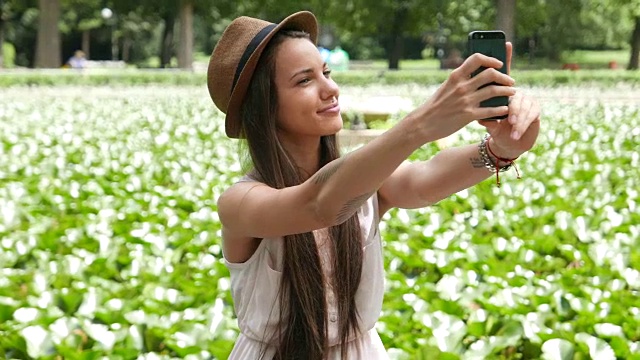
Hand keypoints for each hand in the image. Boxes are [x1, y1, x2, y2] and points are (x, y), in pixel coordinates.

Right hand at [411, 49, 515, 141]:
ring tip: (512, 93)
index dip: (491, 58)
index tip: (499, 63)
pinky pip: (490, 110)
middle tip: (510, 80)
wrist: (422, 124)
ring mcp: (465, 101)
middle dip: (504, 76)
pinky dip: (501, 109)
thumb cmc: (434, 106)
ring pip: (494, 91)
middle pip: (490, 73)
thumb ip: (460, 80)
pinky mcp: (468, 115)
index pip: (477, 58)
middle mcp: (461, 86)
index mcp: (455, 76)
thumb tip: (475, 74)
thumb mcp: (445, 87)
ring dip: (507, 91)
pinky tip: (505, 109)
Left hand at [478, 42, 540, 158]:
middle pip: (514, 91)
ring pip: (523, 106)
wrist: (507, 142)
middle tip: (507, 112)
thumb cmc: (495, 126)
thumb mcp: (485, 117)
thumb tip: (472, 104)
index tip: (506, 43)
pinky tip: (515, 133)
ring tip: (511, 126)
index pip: (502, 72)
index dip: (506, 57)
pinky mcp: (535, 112)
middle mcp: (516, 93)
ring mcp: (527, 101)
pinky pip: (530, 117)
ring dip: (516, 118)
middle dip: (510, 103)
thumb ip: (481, 108)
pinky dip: (521, 127)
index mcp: (501, 90)